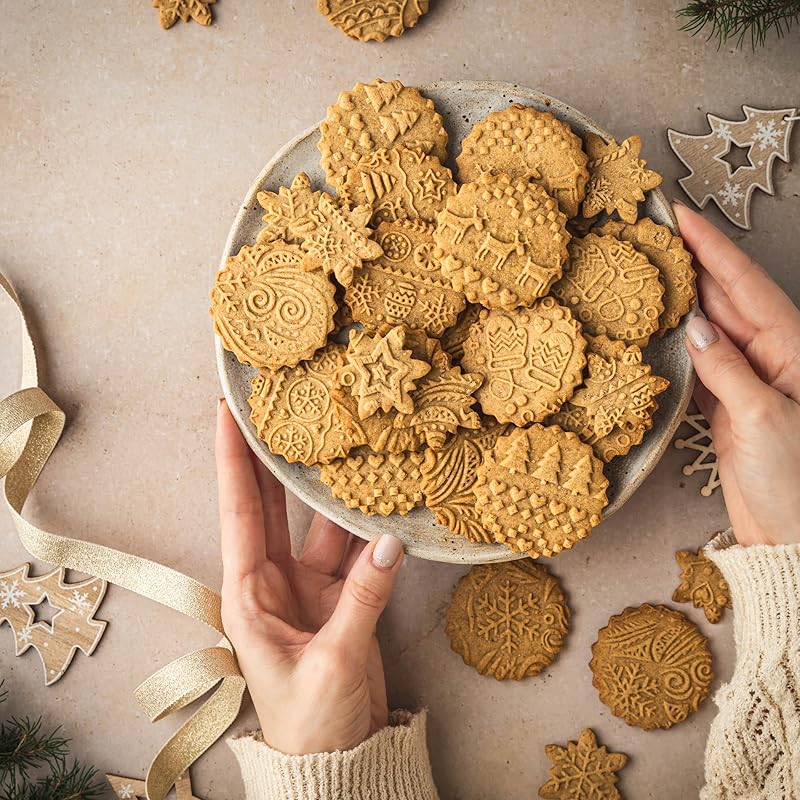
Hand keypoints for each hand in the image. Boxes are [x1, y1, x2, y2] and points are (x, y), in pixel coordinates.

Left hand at [215, 400, 403, 753]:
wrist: (338, 761)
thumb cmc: (311, 724)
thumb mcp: (332, 662)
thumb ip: (363, 600)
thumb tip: (391, 542)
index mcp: (249, 593)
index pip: (238, 512)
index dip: (232, 461)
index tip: (227, 413)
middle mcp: (274, 581)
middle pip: (271, 505)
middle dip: (271, 457)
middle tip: (277, 407)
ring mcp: (311, 586)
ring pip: (321, 523)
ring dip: (330, 488)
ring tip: (341, 440)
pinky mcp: (343, 597)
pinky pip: (357, 551)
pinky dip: (370, 527)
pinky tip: (382, 496)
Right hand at [676, 203, 799, 545]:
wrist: (784, 530)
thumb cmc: (790, 478)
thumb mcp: (761, 417)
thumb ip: (726, 367)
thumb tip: (693, 325)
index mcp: (793, 349)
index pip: (745, 285)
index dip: (712, 248)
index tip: (681, 215)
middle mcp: (771, 355)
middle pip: (727, 296)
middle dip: (694, 260)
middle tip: (656, 230)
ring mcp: (747, 376)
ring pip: (711, 324)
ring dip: (683, 295)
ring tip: (651, 265)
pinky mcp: (725, 400)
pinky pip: (699, 357)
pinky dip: (677, 337)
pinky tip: (659, 321)